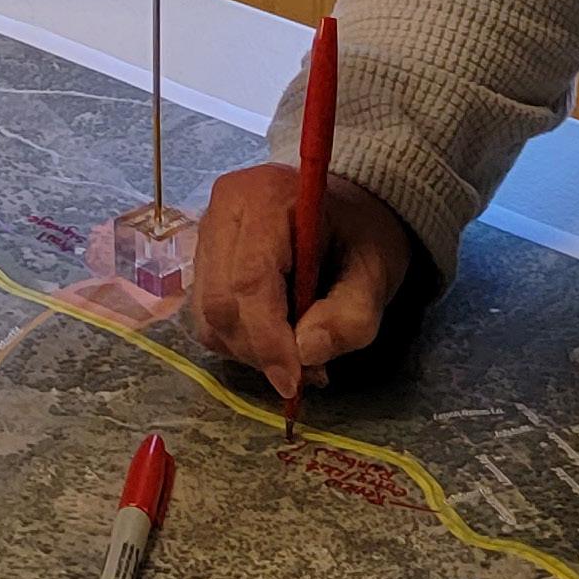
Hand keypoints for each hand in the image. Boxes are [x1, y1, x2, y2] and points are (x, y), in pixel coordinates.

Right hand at [193, 163, 417, 404]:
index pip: (249, 279)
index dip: (267, 338)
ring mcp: (206, 234)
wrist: (349, 209)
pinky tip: (273, 337)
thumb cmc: (361, 235)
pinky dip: (238, 341)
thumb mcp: (376, 272)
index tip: (293, 381)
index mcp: (264, 197)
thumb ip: (351, 315)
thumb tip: (305, 353)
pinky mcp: (202, 260)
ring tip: (293, 355)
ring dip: (247, 350)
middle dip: (258, 350)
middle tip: (302, 374)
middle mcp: (223, 210)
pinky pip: (205, 316)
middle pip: (220, 301)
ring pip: (207, 315)